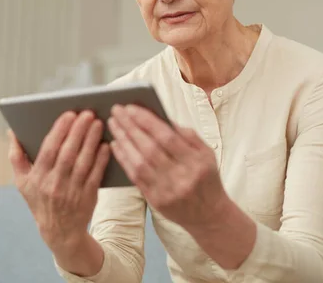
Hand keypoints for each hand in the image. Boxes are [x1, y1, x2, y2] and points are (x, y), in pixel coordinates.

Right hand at [8, 110, 109, 251]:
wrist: (60, 231)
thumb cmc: (40, 200)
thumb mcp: (22, 182)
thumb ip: (16, 156)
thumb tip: (12, 132)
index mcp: (37, 178)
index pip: (48, 150)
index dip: (59, 131)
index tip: (68, 114)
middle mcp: (54, 185)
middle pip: (67, 154)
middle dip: (78, 131)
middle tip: (87, 113)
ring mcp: (72, 192)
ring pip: (83, 162)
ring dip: (91, 141)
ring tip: (97, 123)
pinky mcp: (88, 196)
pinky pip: (96, 175)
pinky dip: (101, 159)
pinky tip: (105, 144)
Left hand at [107, 104, 228, 229]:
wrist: (209, 215)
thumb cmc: (206, 177)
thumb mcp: (206, 153)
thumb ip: (187, 135)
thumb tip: (162, 117)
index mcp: (196, 161)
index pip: (167, 137)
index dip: (147, 121)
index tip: (131, 108)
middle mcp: (182, 177)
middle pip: (150, 148)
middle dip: (130, 127)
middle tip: (116, 110)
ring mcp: (167, 190)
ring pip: (139, 163)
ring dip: (123, 141)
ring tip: (114, 124)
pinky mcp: (156, 201)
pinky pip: (135, 177)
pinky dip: (124, 159)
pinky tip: (116, 145)